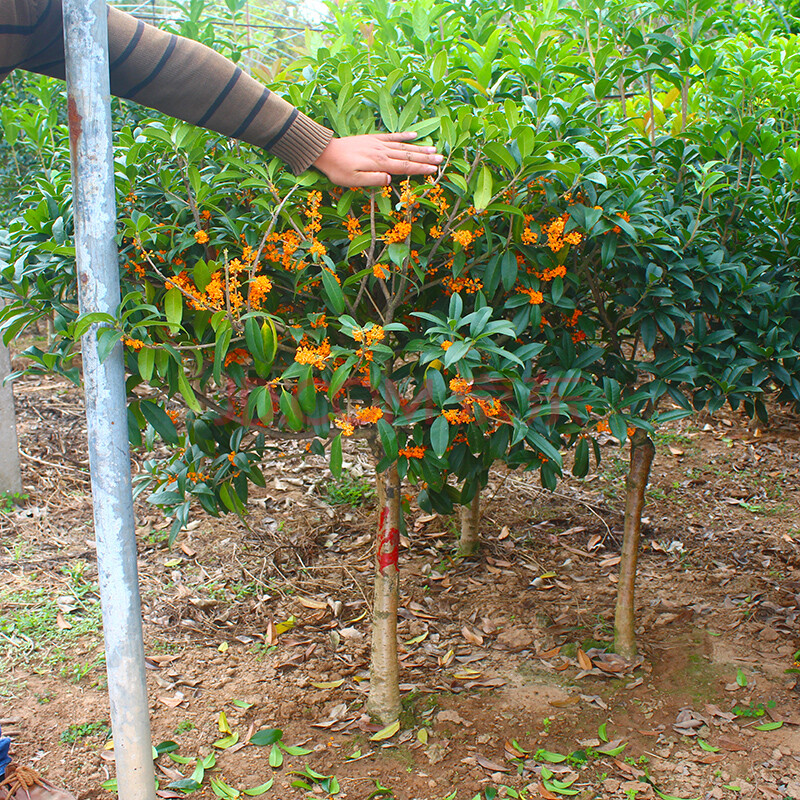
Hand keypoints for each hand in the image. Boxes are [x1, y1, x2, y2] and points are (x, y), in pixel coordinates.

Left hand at [312, 131, 442, 186]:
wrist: (326, 151)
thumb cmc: (338, 170)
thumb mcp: (353, 180)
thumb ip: (373, 180)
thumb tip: (390, 179)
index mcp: (379, 163)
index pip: (404, 166)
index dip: (420, 168)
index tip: (434, 170)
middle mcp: (382, 151)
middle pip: (408, 155)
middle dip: (426, 158)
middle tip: (442, 159)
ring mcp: (378, 143)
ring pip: (403, 146)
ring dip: (419, 148)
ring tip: (434, 149)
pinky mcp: (373, 139)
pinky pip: (392, 136)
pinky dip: (404, 136)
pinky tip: (414, 135)